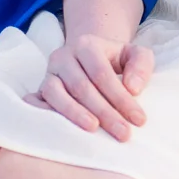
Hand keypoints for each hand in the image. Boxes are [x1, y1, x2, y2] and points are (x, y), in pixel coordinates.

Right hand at [26, 31, 154, 140]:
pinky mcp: (39, 90)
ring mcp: (48, 74)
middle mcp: (63, 57)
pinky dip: (45, 115)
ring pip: (56, 94)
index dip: (120, 97)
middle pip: (82, 87)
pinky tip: (60, 130)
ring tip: (94, 130)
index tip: (139, 119)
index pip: (102, 74)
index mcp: (86, 45)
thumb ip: (141, 65)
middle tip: (124, 133)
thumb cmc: (115, 60)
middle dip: (105, 112)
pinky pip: (38, 102)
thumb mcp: (135, 55)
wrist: (90, 57)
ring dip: (75, 114)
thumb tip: (133, 88)